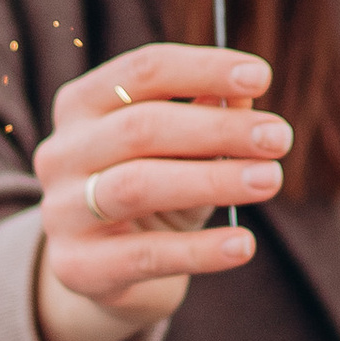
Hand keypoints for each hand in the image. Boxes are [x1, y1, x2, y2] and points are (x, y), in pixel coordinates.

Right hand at [31, 42, 290, 340]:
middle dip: (218, 129)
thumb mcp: (182, 148)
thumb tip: (243, 91)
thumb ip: (207, 114)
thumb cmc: (155, 189)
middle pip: (141, 126)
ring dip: (212, 179)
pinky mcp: (77, 267)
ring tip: (271, 179)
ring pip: (137, 185)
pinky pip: (145, 255)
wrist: (111, 272)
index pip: (141, 71)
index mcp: (81, 105)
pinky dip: (200, 250)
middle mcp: (61, 152)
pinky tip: (244, 245)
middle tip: (279, 138)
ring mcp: (61, 211)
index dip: (203, 69)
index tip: (261, 75)